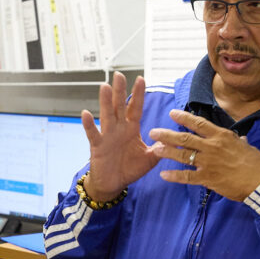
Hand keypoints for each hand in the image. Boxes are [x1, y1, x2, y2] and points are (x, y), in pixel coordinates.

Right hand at [81, 72, 159, 201]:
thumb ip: (160, 149)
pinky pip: (93, 133)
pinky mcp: (97, 146)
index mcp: (131, 129)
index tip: (141, 78)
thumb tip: (174, 141)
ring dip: (105, 101)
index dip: (138, 94)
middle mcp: (118, 129)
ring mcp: (107, 136)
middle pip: (119, 106)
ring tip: (104, 86)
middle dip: (120, 91)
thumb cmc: (130, 169)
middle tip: (119, 74)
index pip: (135, 108)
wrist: (113, 184)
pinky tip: (85, 113)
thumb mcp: (149, 159)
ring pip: (106, 115)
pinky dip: (88, 124)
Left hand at [148, 109, 259, 201]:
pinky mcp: (208, 178)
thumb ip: (236, 142)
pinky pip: (187, 176)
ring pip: (183, 155)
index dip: (184, 118)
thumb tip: (238, 139)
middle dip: (167, 135)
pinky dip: (174, 176)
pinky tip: (164, 175)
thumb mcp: (246, 146)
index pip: (199, 123)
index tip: (172, 113)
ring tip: (156, 149)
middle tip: (154, 132)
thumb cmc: (257, 163)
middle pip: (185, 138)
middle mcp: (212, 147)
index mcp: (222, 136)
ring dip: (167, 152)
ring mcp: (208, 163)